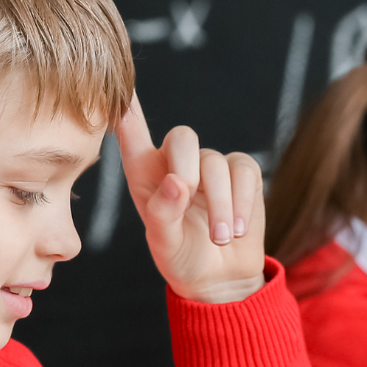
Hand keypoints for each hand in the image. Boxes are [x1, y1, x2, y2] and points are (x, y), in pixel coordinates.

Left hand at [116, 96, 264, 302]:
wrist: (221, 279)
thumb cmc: (182, 258)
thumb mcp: (164, 244)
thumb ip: (164, 214)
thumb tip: (178, 183)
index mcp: (145, 175)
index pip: (132, 134)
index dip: (128, 109)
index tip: (122, 87)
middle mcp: (177, 163)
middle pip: (182, 137)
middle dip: (186, 166)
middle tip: (187, 199)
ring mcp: (211, 166)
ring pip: (215, 162)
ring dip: (219, 204)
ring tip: (219, 238)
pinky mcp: (242, 173)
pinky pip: (244, 171)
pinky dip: (241, 201)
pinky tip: (236, 228)